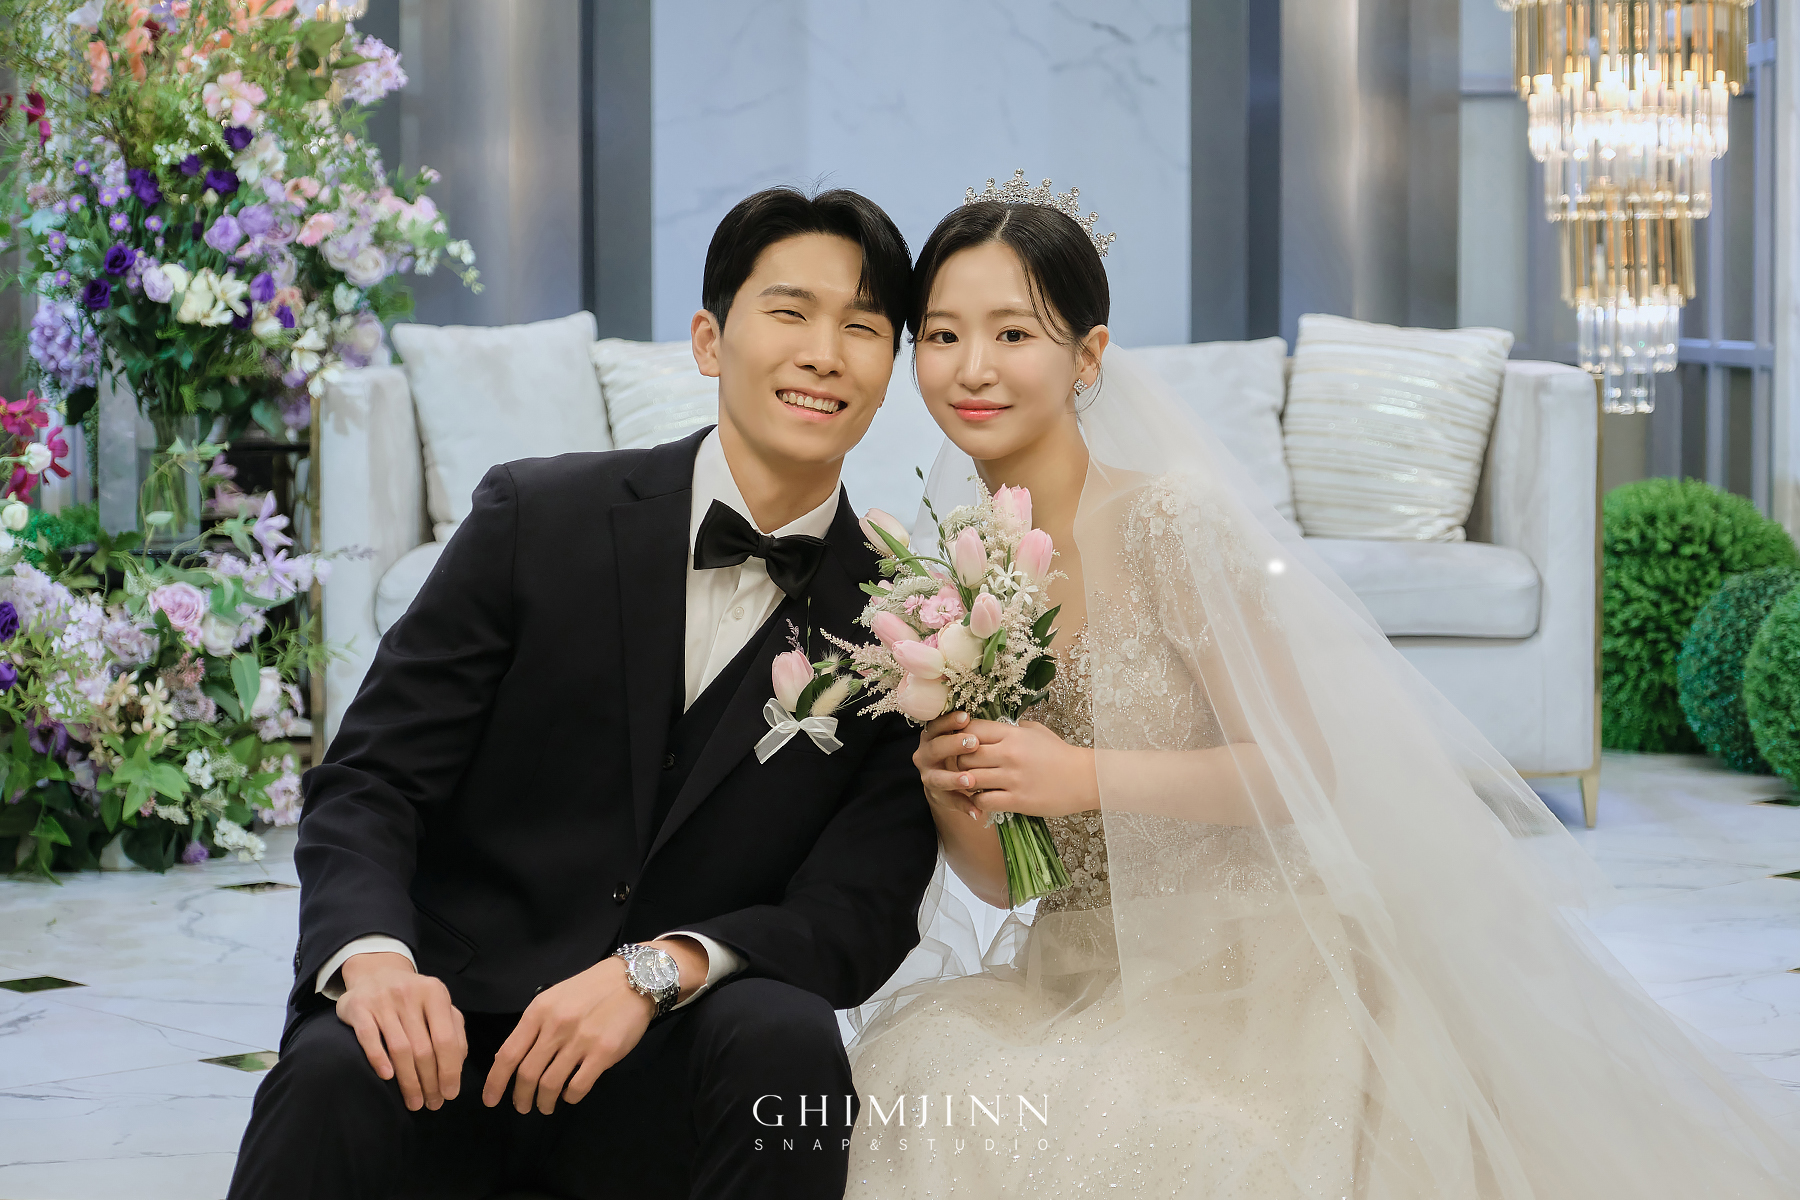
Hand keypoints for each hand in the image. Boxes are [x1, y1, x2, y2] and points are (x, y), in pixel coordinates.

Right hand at [336, 951, 466, 1112]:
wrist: (375, 972)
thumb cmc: (413, 998)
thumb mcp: (437, 1004)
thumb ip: (453, 1029)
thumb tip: (458, 1065)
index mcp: (435, 993)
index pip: (446, 1039)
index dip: (450, 1070)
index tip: (451, 1094)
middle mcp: (409, 994)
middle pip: (423, 1048)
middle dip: (430, 1081)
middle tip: (432, 1104)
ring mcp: (382, 1000)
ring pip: (400, 1048)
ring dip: (409, 1080)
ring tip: (414, 1102)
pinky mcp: (358, 1007)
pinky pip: (369, 1038)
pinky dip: (378, 1059)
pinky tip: (387, 1078)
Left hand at [481, 937, 704, 1114]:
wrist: (634, 978)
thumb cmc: (591, 989)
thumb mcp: (555, 997)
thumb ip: (536, 1025)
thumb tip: (518, 1059)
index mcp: (539, 1011)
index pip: (508, 1054)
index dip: (495, 1082)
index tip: (490, 1100)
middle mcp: (556, 1026)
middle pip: (527, 1074)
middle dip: (520, 1098)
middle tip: (522, 1107)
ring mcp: (580, 1040)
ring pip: (550, 1084)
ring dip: (545, 1102)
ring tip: (546, 1106)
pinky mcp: (604, 1053)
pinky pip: (578, 1086)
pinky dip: (570, 1097)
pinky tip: (571, 1095)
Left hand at [922, 717, 1096, 819]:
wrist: (1084, 778)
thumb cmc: (1060, 754)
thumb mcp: (1036, 731)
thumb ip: (1011, 728)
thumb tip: (990, 727)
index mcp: (1012, 734)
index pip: (972, 729)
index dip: (961, 737)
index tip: (962, 744)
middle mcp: (1009, 754)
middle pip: (965, 755)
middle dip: (960, 762)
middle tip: (964, 767)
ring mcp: (1012, 778)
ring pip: (970, 779)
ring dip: (967, 783)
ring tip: (972, 784)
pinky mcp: (1017, 800)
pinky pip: (983, 801)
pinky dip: (978, 801)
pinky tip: (984, 799)